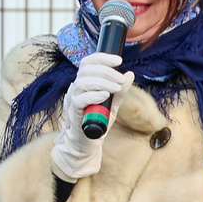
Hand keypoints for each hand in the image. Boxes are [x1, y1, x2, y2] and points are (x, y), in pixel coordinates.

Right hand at [51, 53, 133, 182]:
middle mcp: (76, 88)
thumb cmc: (97, 122)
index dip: (102, 58)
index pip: (88, 63)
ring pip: (83, 82)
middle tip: (121, 79)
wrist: (86, 143)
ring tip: (117, 87)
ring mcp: (73, 100)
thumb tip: (129, 74)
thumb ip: (120, 91)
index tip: (119, 60)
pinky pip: (80, 99)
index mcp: (85, 83)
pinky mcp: (74, 112)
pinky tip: (106, 95)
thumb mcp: (112, 104)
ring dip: (103, 82)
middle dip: (106, 71)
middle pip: (86, 70)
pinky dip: (93, 95)